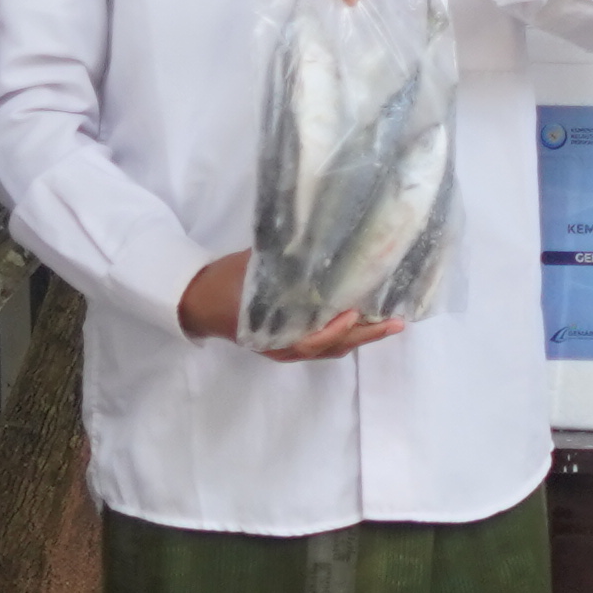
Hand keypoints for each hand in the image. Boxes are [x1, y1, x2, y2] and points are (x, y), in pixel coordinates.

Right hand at [176, 251, 400, 360]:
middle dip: (365, 336)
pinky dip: (344, 334)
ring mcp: (286, 349)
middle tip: (395, 322)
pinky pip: (322, 344)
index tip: (354, 314)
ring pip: (330, 348)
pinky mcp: (288, 343)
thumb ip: (284, 265)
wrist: (198, 300)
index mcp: (272, 332)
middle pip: (331, 348)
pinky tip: (361, 320)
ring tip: (388, 322)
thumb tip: (318, 243)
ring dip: (359, 336)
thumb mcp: (253, 269)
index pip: (312, 341)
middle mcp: (283, 348)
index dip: (335, 330)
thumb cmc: (225, 282)